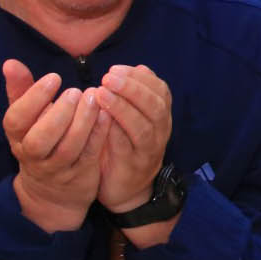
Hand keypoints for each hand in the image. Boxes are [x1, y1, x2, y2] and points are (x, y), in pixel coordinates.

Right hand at [1, 59, 107, 232]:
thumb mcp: (25, 119)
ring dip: (82, 123)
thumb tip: (10, 63)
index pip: (16, 120)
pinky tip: (108, 115)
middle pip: (40, 139)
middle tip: (76, 90)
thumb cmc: (38, 140)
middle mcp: (33, 155)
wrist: (52, 192)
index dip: (33, 99)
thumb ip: (20, 91)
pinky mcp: (80, 174)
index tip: (54, 77)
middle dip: (59, 114)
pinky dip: (98, 135)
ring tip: (94, 98)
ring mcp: (57, 168)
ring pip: (68, 148)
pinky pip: (89, 155)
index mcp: (16, 137)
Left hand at [92, 64, 173, 210]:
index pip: (160, 90)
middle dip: (132, 88)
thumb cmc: (123, 147)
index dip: (140, 77)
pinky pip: (127, 146)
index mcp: (160, 116)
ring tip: (102, 92)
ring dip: (124, 106)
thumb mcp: (130, 119)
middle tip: (108, 76)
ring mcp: (149, 150)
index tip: (116, 68)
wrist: (127, 190)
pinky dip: (115, 130)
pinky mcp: (133, 166)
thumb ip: (131, 96)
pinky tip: (100, 118)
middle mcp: (160, 131)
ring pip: (144, 125)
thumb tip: (131, 69)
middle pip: (155, 105)